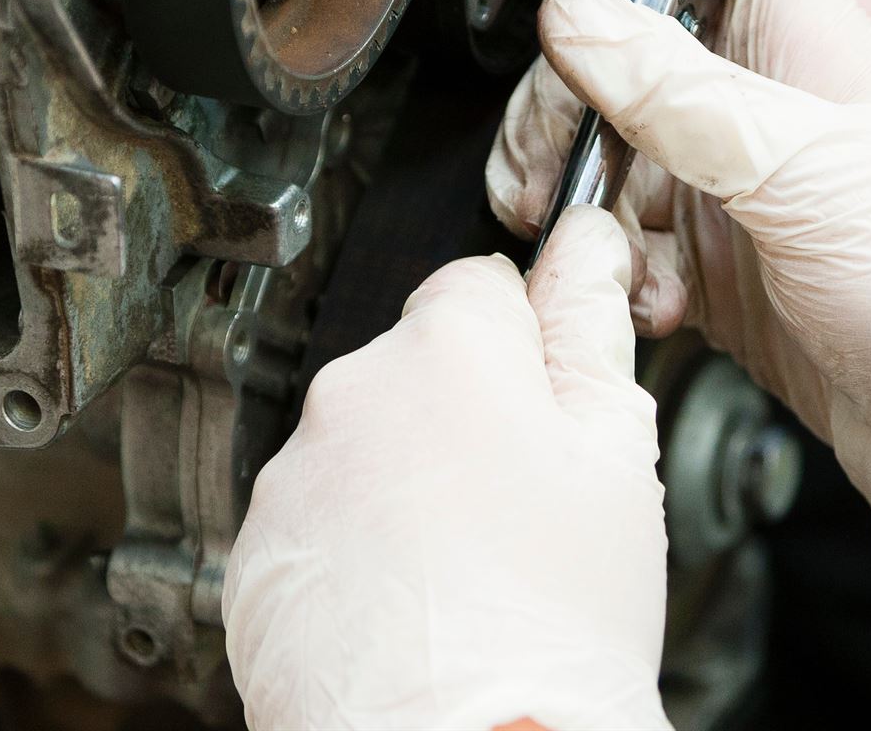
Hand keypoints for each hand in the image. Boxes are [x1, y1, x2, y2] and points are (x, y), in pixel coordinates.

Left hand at [221, 208, 670, 730]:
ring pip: (364, 447)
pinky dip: (354, 548)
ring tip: (467, 570)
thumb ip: (589, 328)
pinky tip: (411, 602)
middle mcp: (351, 392)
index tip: (548, 403)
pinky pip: (316, 521)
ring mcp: (294, 475)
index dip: (527, 345)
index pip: (482, 285)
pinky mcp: (256, 552)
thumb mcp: (614, 454)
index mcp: (447, 346)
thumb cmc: (551, 620)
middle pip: (418, 368)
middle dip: (464, 416)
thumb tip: (585, 249)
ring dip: (404, 483)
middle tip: (520, 506)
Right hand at [486, 0, 870, 551]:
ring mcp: (728, 162)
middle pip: (615, 23)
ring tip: (595, 246)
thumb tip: (574, 15)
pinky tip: (653, 297)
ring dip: (575, 189)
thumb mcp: (805, 170)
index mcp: (802, 23)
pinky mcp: (708, 243)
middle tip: (556, 154)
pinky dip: (609, 261)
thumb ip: (680, 90)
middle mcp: (757, 80)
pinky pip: (615, 223)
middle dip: (562, 89)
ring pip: (600, 129)